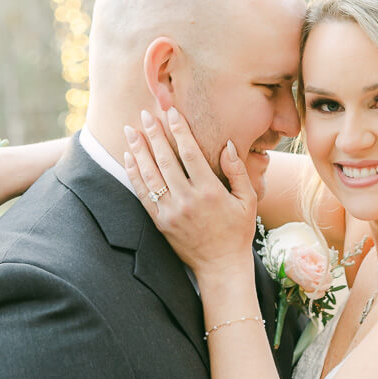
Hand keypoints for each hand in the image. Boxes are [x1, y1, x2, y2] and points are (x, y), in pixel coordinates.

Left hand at [123, 107, 256, 275]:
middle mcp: (187, 200)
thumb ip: (238, 172)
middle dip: (154, 134)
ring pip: (150, 175)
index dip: (179, 130)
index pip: (190, 153)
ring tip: (130, 130)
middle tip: (144, 114)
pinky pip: (142, 194)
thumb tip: (228, 145)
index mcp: (210, 192)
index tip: (171, 112)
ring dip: (138, 150)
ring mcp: (171, 212)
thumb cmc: (237, 231)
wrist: (221, 265)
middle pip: (165, 160)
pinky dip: (134, 174)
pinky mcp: (160, 222)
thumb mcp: (248, 200)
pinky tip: (129, 158)